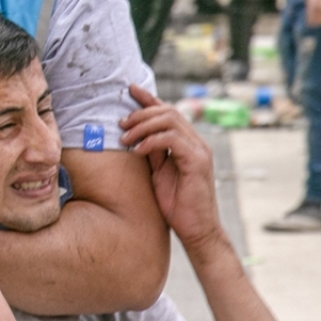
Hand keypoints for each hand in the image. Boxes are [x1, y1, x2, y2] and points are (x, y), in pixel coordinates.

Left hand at [119, 85, 221, 251]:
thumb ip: (153, 152)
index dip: (149, 98)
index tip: (130, 90)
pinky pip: (172, 140)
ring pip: (170, 120)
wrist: (197, 231)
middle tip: (121, 123)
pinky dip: (151, 141)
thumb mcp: (159, 173)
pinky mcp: (197, 161)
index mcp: (187, 143)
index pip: (168, 112)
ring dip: (143, 125)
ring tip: (125, 138)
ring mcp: (199, 150)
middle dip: (141, 112)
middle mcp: (196, 142)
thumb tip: (135, 134)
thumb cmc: (177, 204)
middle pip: (168, 111)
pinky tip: (137, 150)